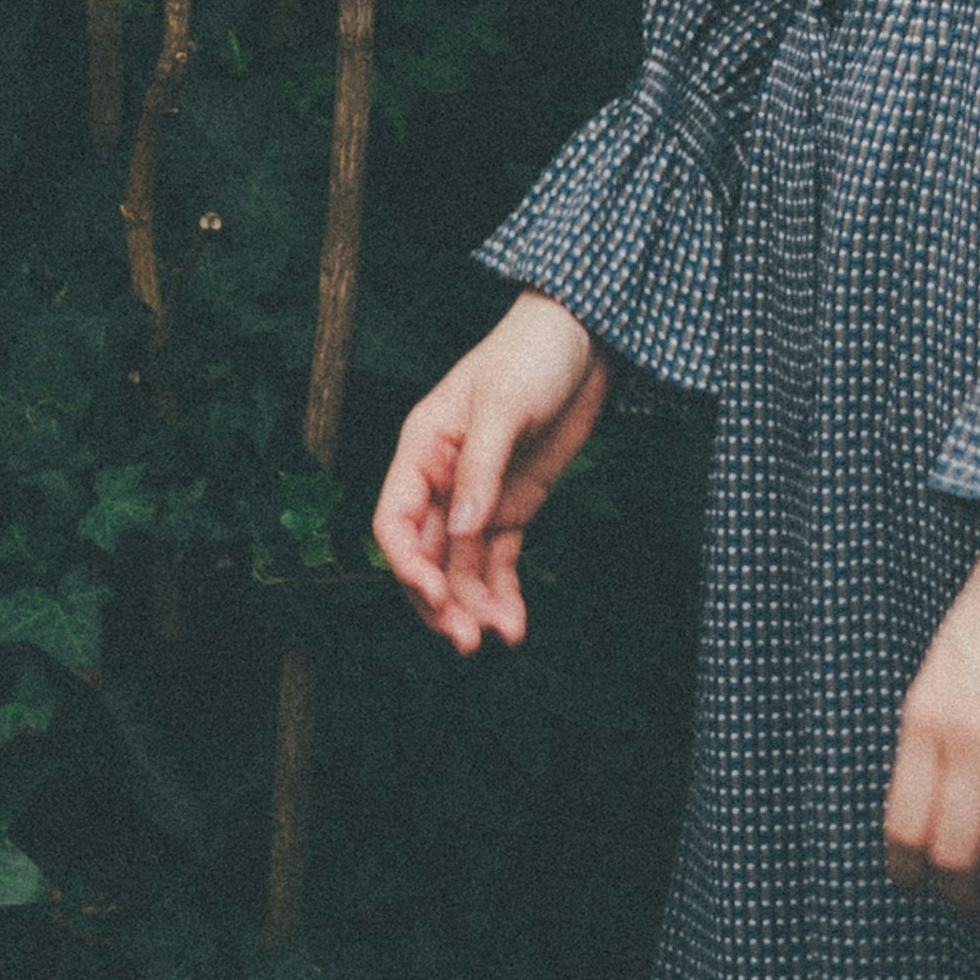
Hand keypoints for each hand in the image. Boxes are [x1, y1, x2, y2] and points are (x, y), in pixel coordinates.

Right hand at [372, 292, 606, 649]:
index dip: (407, 564)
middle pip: (426, 557)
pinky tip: (515, 624)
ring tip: (501, 635)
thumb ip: (481, 469)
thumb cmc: (533, 354)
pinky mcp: (513, 508)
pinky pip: (497, 563)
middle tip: (467, 640)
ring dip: (474, 606)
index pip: (395, 521)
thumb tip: (461, 531)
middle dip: (440, 602)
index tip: (435, 594)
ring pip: (461, 569)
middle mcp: (443, 481)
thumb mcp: (505, 405)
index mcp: (423, 449)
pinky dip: (503, 594)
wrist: (584, 339)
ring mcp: (478, 498)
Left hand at [882, 484, 979, 909]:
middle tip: (976, 908)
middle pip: (954, 855)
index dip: (914, 878)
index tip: (927, 892)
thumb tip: (934, 818)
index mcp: (923, 719)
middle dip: (964, 898)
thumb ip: (932, 737)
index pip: (904, 830)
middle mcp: (965, 737)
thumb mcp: (941, 669)